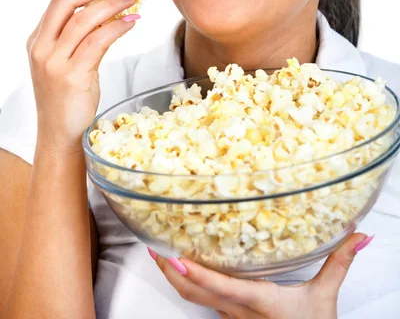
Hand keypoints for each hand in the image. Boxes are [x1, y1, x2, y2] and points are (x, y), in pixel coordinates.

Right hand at [26, 0, 141, 150]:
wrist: (59, 134)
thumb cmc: (68, 98)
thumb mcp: (68, 62)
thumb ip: (81, 37)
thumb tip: (110, 10)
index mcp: (37, 40)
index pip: (61, 0)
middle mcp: (41, 48)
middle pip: (67, 1)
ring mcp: (53, 62)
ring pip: (84, 19)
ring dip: (114, 5)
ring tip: (136, 1)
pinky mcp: (71, 77)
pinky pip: (97, 41)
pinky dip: (118, 27)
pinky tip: (132, 23)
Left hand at [151, 232, 373, 318]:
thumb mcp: (326, 297)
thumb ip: (339, 263)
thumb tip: (359, 236)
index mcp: (258, 301)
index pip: (220, 286)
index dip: (195, 273)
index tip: (175, 257)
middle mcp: (238, 311)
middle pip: (193, 294)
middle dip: (170, 272)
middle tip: (153, 246)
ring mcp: (233, 318)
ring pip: (195, 300)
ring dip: (176, 278)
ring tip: (162, 253)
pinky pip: (205, 302)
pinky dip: (192, 285)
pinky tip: (189, 269)